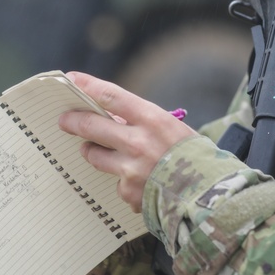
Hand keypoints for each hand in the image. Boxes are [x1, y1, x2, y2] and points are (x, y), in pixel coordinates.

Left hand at [58, 71, 195, 210]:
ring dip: (93, 151)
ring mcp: (130, 169)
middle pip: (93, 126)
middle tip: (64, 120)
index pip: (111, 96)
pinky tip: (141, 182)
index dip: (88, 86)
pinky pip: (115, 181)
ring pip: (95, 155)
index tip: (72, 79)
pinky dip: (123, 180)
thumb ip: (141, 123)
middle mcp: (138, 142)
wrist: (210, 195)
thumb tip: (111, 119)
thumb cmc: (193, 156)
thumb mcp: (171, 129)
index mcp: (153, 120)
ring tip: (97, 150)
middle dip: (73, 121)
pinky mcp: (128, 192)